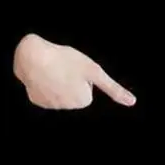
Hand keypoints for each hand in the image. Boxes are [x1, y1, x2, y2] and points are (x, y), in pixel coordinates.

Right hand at [13, 33, 136, 109]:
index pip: (88, 89)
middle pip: (74, 93)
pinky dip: (44, 84)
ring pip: (59, 93)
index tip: (77, 69)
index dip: (83, 76)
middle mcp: (67, 108)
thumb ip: (113, 89)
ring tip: (52, 69)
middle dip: (71, 82)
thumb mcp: (94, 71)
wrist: (32, 56)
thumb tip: (132, 102)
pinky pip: (45, 92)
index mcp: (83, 101)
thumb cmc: (65, 60)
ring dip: (58, 82)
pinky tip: (41, 75)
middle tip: (65, 68)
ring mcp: (50, 105)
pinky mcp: (36, 100)